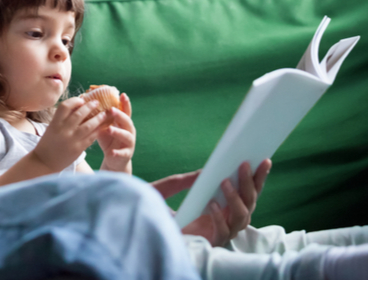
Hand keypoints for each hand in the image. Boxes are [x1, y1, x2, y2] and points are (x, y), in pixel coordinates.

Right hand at [33, 97, 109, 171]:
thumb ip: (63, 118)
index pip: (65, 106)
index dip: (74, 100)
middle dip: (90, 106)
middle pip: (79, 114)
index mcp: (55, 123)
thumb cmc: (49, 143)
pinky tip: (102, 127)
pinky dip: (97, 131)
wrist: (44, 162)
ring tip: (104, 114)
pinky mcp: (78, 149)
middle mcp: (63, 130)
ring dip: (98, 118)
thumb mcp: (52, 127)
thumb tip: (78, 106)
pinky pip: (91, 137)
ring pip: (88, 125)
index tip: (82, 99)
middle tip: (97, 102)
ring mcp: (71, 140)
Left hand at [98, 93, 134, 173]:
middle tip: (111, 110)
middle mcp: (129, 131)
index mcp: (123, 123)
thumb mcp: (103, 127)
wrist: (114, 159)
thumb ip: (99, 117)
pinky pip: (123, 153)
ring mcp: (129, 142)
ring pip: (126, 136)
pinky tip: (112, 152)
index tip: (122, 94)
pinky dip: (118, 152)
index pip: (125, 111)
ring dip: (118, 132)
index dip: (125, 103)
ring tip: (110, 129)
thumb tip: (87, 104)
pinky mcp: (126, 154)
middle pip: (127, 121)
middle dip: (120, 115)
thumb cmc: (108, 139)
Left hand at [157, 159, 271, 246]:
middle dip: (249, 183)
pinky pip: (223, 232)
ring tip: (224, 182)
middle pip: (249, 203)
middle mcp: (226, 220)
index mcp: (222, 206)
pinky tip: (211, 205)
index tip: (264, 160)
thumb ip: (185, 180)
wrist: (141, 228)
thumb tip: (206, 171)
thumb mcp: (168, 189)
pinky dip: (219, 218)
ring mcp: (220, 232)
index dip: (257, 178)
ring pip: (241, 217)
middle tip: (244, 165)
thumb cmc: (154, 209)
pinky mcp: (211, 243)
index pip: (246, 192)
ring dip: (235, 198)